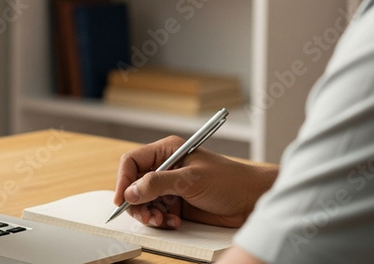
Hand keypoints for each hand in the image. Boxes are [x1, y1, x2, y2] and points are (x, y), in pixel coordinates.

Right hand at [114, 136, 277, 229]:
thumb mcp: (191, 179)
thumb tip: (131, 192)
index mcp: (167, 151)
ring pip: (144, 202)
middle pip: (134, 185)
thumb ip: (158, 183)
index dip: (124, 180)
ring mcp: (171, 186)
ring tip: (162, 220)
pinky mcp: (178, 203)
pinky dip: (161, 220)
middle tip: (147, 216)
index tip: (122, 200)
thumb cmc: (229, 181)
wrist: (252, 200)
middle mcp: (166, 167)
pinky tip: (174, 222)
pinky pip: (157, 213)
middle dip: (137, 202)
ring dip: (149, 214)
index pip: (133, 162)